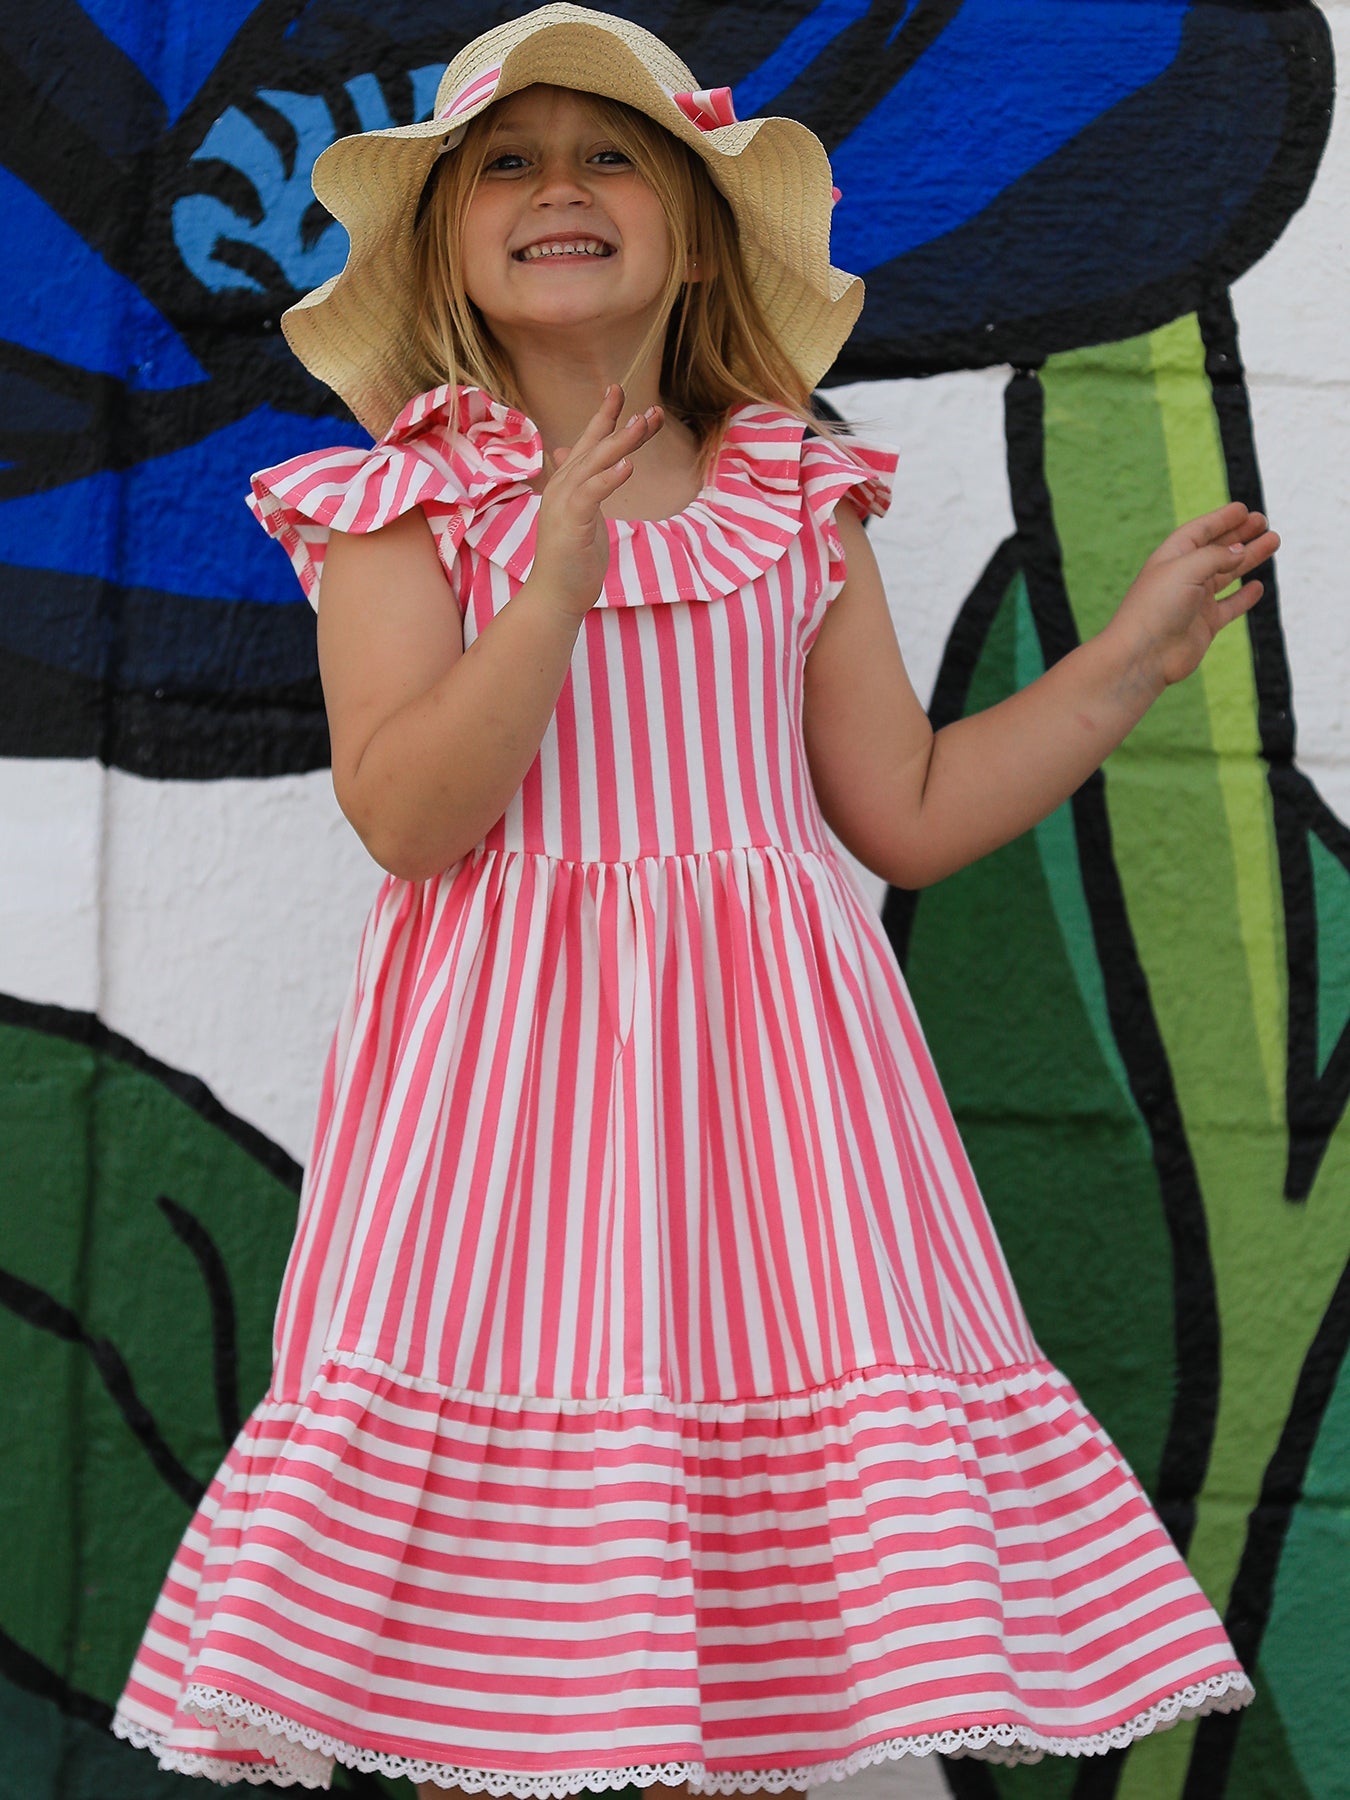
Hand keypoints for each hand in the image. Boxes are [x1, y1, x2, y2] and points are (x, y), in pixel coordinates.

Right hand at [531, 384, 663, 620]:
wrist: (554, 596)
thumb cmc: (569, 558)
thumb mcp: (575, 513)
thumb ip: (576, 481)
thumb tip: (564, 451)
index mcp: (569, 484)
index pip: (589, 441)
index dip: (604, 415)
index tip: (618, 389)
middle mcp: (563, 487)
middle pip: (597, 447)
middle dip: (622, 424)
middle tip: (651, 408)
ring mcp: (564, 503)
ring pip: (595, 464)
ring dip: (621, 442)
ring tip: (644, 423)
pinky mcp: (570, 523)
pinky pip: (591, 494)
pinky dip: (609, 478)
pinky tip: (628, 466)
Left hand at [1109, 501, 1279, 689]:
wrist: (1143, 656)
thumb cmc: (1156, 607)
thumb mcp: (1186, 569)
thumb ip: (1216, 556)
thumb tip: (1241, 552)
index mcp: (1172, 557)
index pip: (1200, 531)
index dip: (1221, 519)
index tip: (1244, 510)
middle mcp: (1183, 577)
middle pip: (1217, 549)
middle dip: (1240, 534)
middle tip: (1264, 522)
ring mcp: (1195, 601)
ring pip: (1228, 574)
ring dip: (1250, 558)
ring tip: (1273, 542)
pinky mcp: (1205, 625)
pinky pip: (1229, 606)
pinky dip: (1244, 596)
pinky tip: (1258, 586)